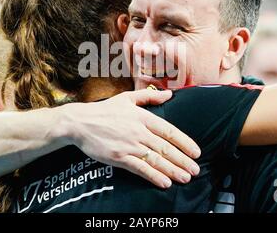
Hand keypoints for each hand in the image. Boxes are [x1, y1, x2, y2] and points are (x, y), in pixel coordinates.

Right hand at [64, 89, 200, 187]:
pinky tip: (165, 182)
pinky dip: (154, 176)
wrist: (79, 122)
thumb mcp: (127, 98)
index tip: (196, 152)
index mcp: (142, 117)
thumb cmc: (104, 110)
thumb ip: (149, 97)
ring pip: (156, 159)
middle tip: (195, 169)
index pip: (169, 131)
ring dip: (173, 169)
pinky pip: (140, 168)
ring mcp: (129, 145)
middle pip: (166, 148)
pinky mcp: (118, 157)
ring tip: (186, 177)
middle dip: (183, 160)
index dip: (184, 142)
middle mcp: (138, 131)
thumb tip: (169, 94)